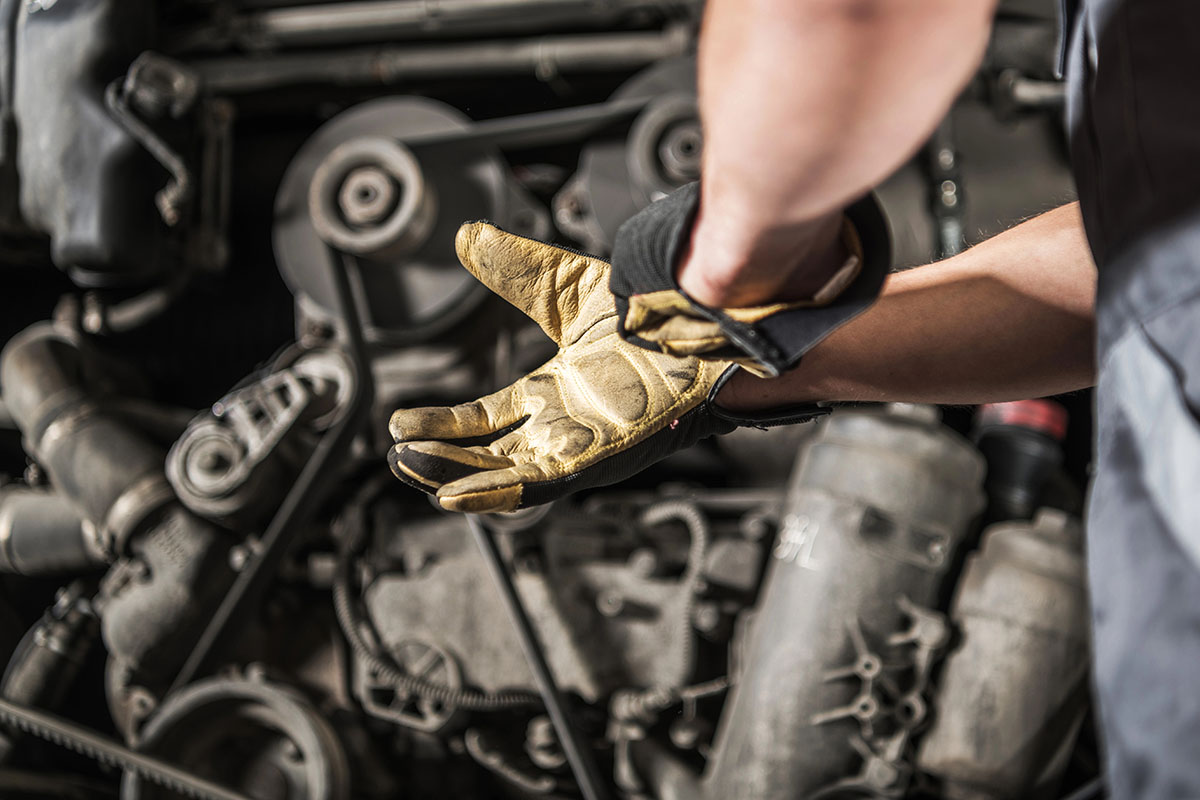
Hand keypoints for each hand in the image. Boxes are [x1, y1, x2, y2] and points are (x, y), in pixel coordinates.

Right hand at [388, 223, 735, 512]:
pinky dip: (498, 493)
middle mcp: (562, 423)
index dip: (442, 425)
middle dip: (441, 461)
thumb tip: (466, 236)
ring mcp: (581, 443)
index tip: (401, 423)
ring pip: (507, 476)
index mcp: (552, 392)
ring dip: (457, 478)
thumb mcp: (564, 289)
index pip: (484, 420)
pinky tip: (457, 494)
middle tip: (399, 457)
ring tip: (413, 469)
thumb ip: (515, 271)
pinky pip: (543, 484)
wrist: (700, 317)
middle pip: (489, 456)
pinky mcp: (600, 456)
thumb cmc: (652, 311)